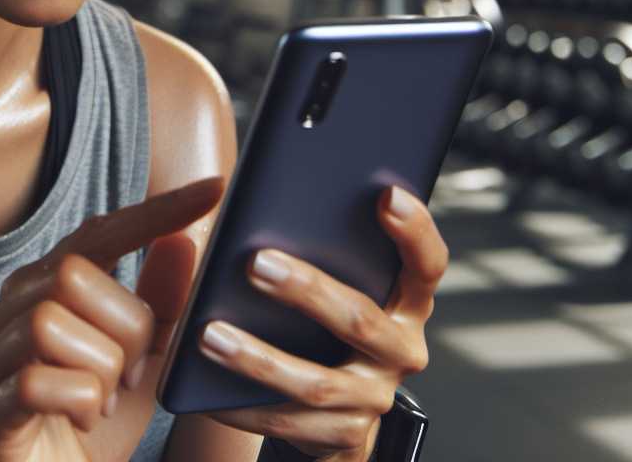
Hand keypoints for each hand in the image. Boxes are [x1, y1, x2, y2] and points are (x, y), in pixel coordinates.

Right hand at [0, 176, 224, 461]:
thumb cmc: (98, 421)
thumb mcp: (147, 360)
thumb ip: (162, 304)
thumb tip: (185, 240)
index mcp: (43, 287)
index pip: (97, 233)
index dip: (155, 212)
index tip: (216, 190)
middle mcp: (5, 312)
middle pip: (72, 276)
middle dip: (126, 327)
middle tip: (132, 372)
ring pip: (50, 323)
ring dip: (103, 369)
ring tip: (108, 398)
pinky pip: (36, 381)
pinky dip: (80, 401)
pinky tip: (86, 416)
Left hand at [200, 185, 445, 460]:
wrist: (325, 413)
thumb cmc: (316, 325)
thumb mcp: (325, 283)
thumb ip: (306, 243)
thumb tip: (241, 200)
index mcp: (406, 302)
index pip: (427, 265)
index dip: (414, 231)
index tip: (386, 195)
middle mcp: (401, 351)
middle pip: (361, 320)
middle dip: (308, 291)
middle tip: (257, 263)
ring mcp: (375, 398)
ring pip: (318, 382)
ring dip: (260, 359)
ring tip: (210, 334)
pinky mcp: (346, 437)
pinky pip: (289, 424)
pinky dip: (244, 407)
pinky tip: (205, 389)